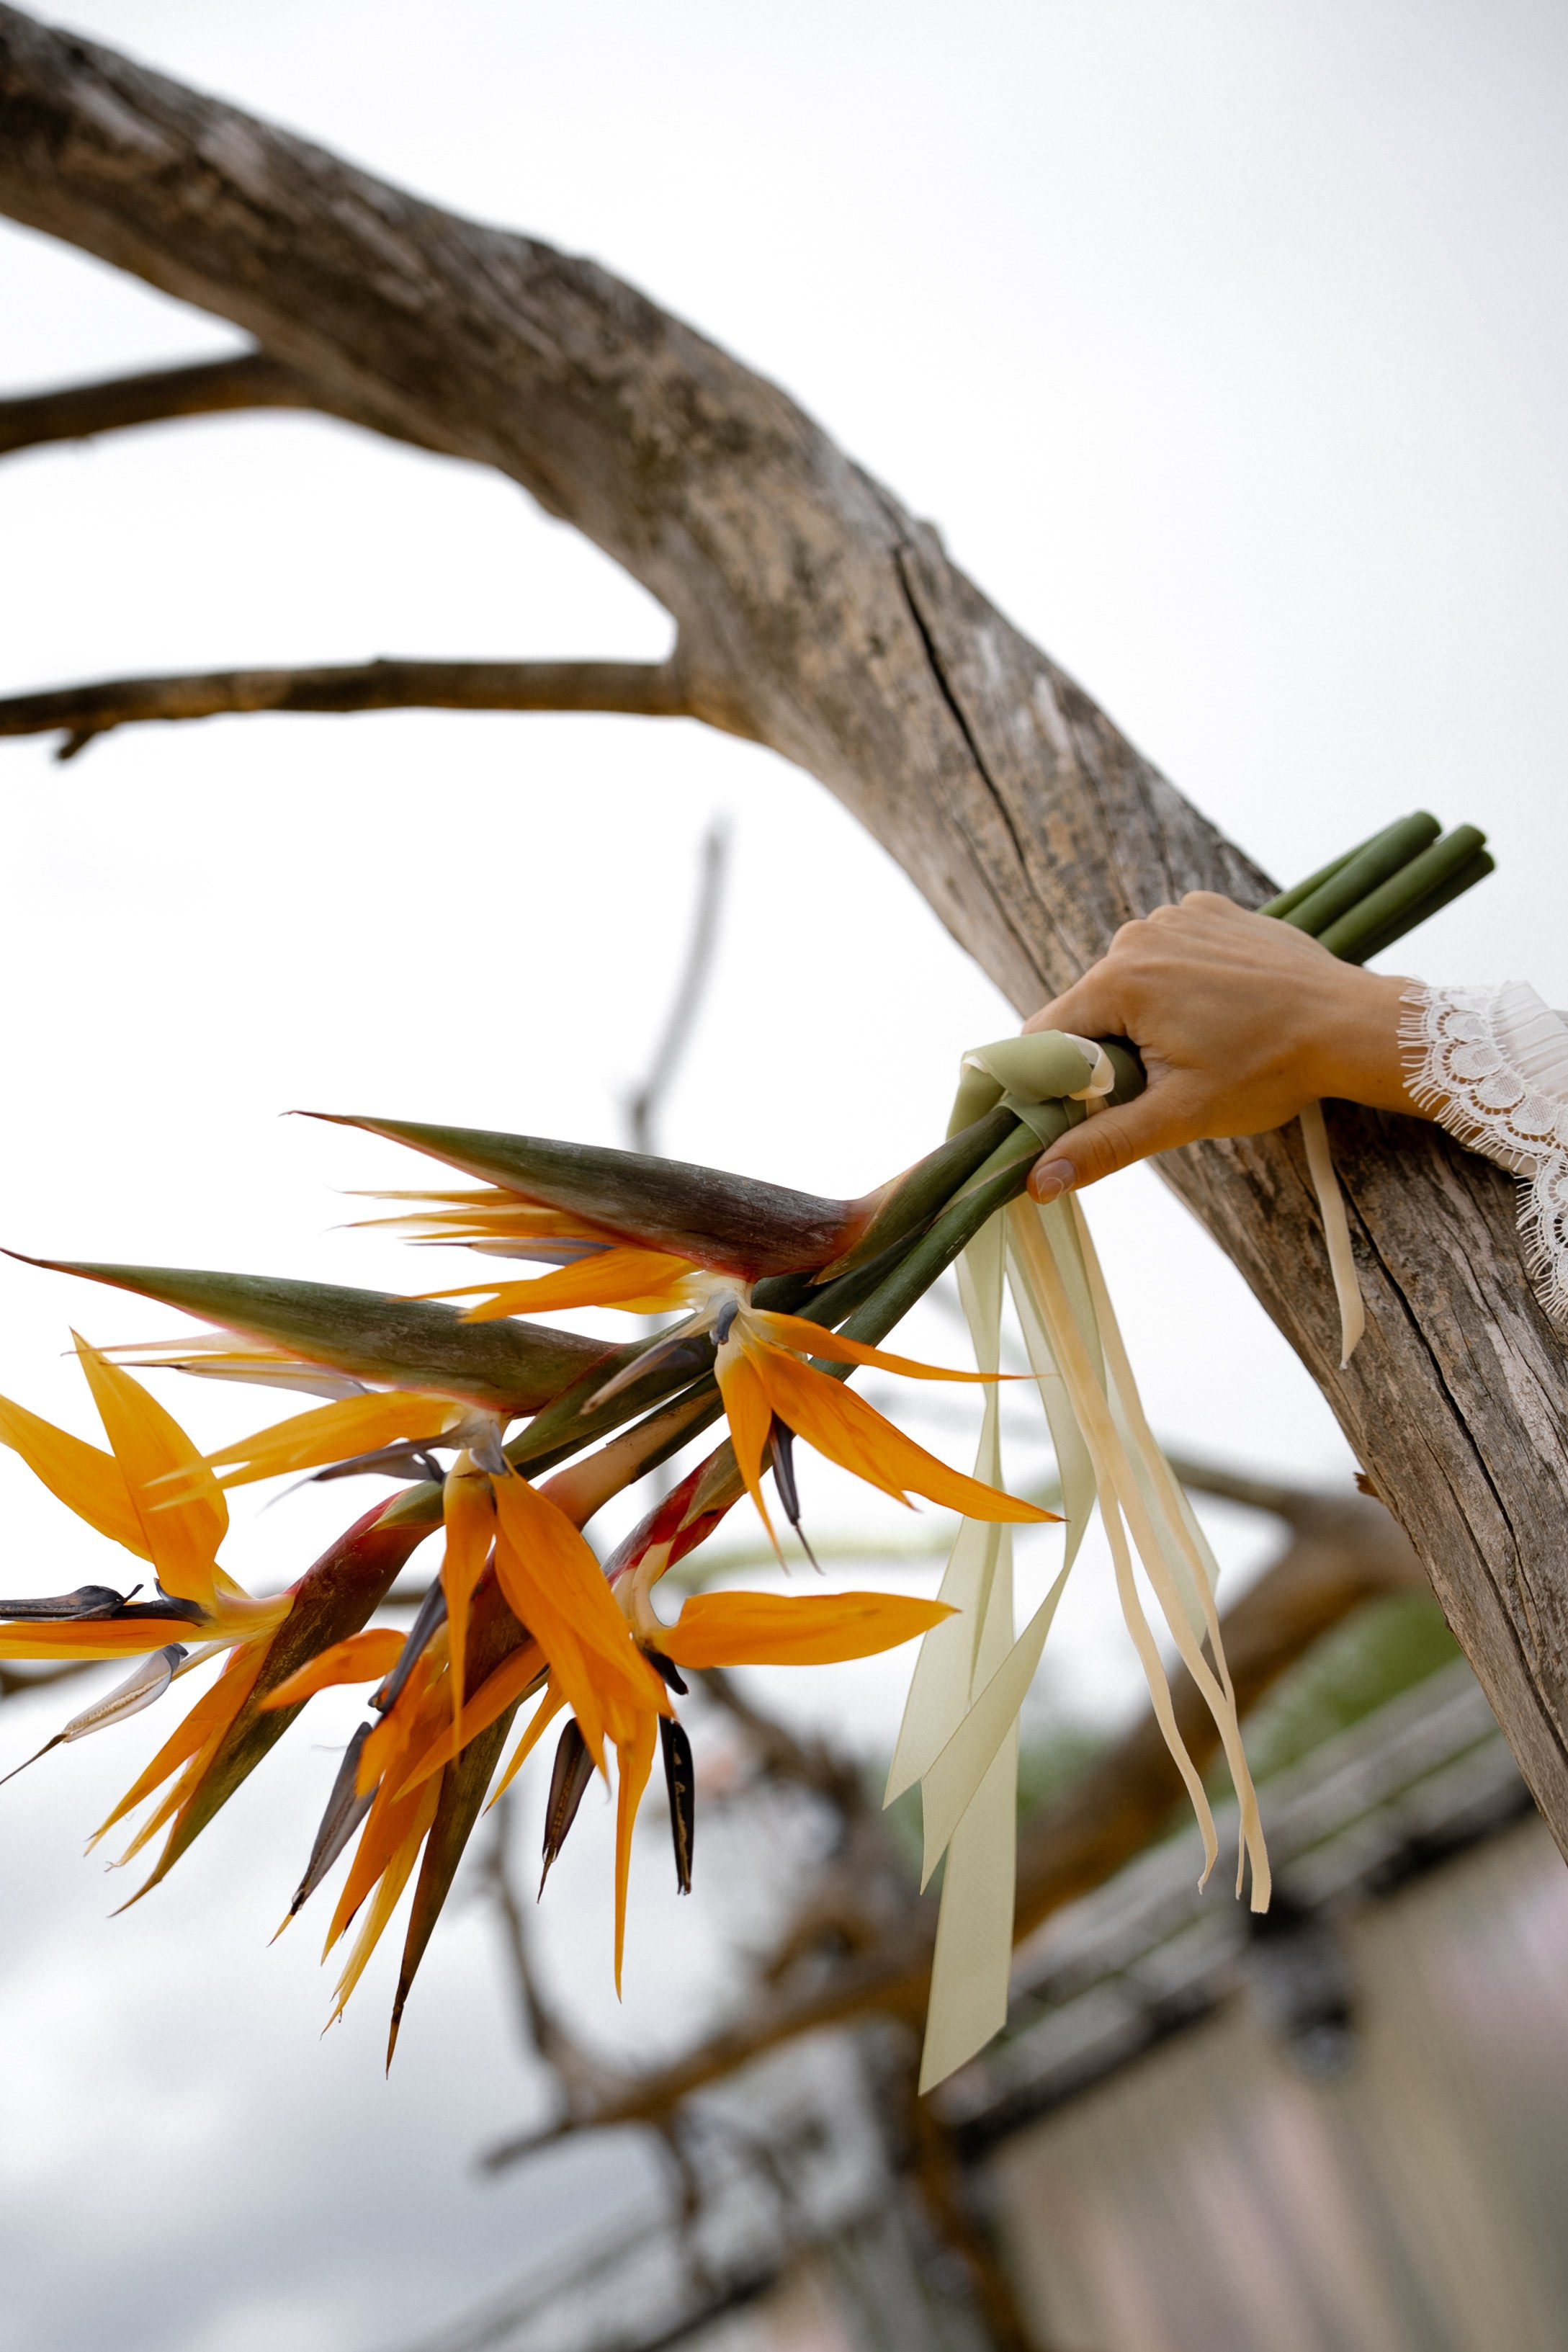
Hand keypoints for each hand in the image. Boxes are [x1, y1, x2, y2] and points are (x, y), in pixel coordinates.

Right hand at [1022, 893, 1423, 1200]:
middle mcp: (1138, 935)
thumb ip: (1102, 1143)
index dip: (1051, 1080)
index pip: (1043, 1035)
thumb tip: (1037, 1180)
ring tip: (1199, 1045)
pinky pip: (1166, 952)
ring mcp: (1175, 916)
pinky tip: (1217, 1008)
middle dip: (1106, 1051)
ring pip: (1126, 982)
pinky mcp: (1207, 910)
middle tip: (1161, 1082)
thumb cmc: (1270, 1069)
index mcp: (1119, 980)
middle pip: (1086, 1009)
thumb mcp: (1180, 1115)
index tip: (1086, 1107)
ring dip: (1143, 1017)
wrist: (1350, 1024)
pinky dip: (1178, 982)